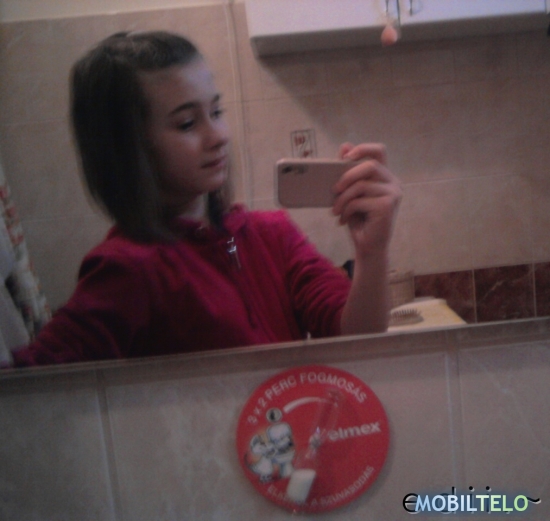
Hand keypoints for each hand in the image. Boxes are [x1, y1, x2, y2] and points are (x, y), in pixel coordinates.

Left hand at [332, 142, 401, 257]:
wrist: (368, 247)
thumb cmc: (360, 220)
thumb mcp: (351, 194)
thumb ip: (349, 172)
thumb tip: (344, 145)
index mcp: (385, 177)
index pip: (379, 151)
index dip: (363, 148)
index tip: (345, 157)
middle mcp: (393, 183)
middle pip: (369, 166)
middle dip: (347, 176)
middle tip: (334, 189)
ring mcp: (393, 194)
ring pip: (361, 185)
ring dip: (343, 199)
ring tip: (336, 211)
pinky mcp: (387, 206)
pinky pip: (360, 201)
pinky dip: (347, 210)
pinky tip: (344, 220)